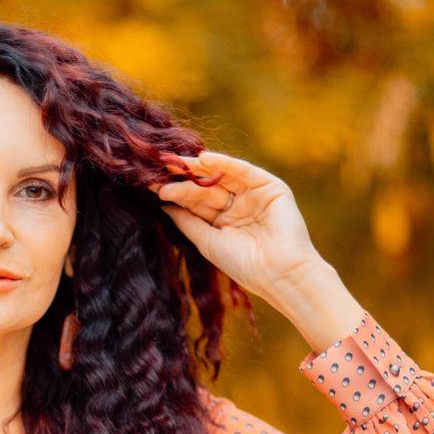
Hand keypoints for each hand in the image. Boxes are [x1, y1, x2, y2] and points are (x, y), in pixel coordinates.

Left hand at [148, 149, 324, 303]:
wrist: (279, 273)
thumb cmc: (244, 265)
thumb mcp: (207, 241)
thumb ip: (187, 221)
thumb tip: (164, 205)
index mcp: (223, 222)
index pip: (196, 202)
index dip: (176, 193)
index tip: (153, 186)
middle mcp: (238, 206)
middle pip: (206, 188)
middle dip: (184, 179)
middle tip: (159, 170)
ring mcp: (254, 195)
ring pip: (222, 177)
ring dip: (199, 168)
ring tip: (176, 163)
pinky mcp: (270, 186)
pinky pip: (243, 171)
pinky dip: (224, 163)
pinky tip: (203, 159)